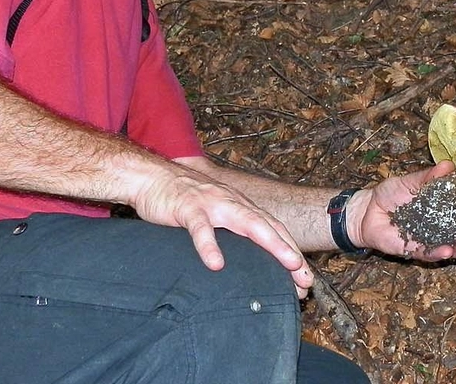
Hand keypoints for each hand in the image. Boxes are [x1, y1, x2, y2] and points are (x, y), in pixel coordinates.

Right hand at [131, 162, 314, 296]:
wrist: (150, 176)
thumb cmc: (183, 200)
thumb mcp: (213, 214)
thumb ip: (230, 232)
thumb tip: (246, 261)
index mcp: (240, 207)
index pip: (273, 229)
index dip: (291, 252)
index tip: (304, 279)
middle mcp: (233, 203)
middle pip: (269, 227)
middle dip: (291, 251)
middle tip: (305, 277)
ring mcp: (212, 204)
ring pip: (247, 223)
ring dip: (271, 243)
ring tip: (286, 264)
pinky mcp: (187, 208)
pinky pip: (200, 228)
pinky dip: (209, 245)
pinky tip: (215, 264)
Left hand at [349, 160, 455, 261]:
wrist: (368, 210)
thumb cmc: (392, 194)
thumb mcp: (411, 181)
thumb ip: (429, 177)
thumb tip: (449, 166)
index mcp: (449, 207)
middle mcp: (447, 226)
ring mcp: (435, 240)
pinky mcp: (418, 251)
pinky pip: (432, 254)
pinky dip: (442, 253)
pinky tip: (449, 250)